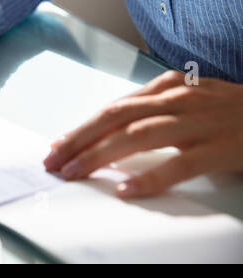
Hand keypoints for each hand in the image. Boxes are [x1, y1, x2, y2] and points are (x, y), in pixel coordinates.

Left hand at [43, 70, 242, 197]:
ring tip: (75, 173)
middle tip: (53, 162)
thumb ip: (151, 110)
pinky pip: (179, 164)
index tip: (55, 146)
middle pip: (116, 118)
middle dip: (79, 141)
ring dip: (100, 156)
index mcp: (169, 88)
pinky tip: (127, 189)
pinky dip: (150, 177)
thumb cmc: (230, 111)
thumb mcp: (188, 101)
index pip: (113, 108)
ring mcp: (200, 123)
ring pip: (139, 137)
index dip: (80, 128)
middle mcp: (179, 100)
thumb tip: (106, 129)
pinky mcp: (220, 147)